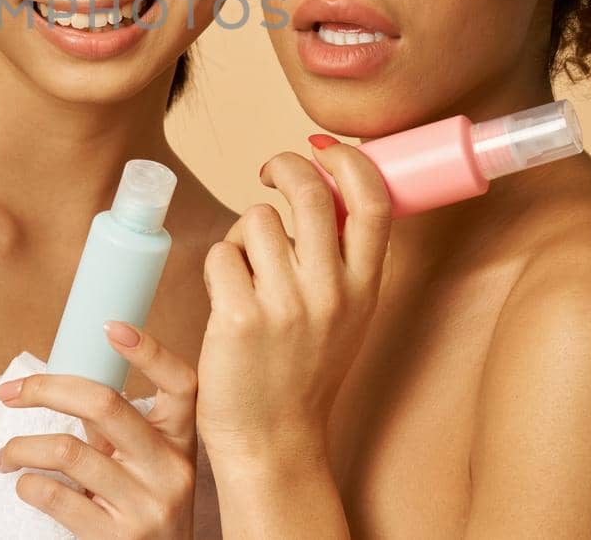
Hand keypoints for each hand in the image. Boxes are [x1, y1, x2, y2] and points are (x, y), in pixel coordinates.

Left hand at [0, 322, 197, 538]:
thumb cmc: (147, 508)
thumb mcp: (149, 465)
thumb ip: (119, 429)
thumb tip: (57, 385)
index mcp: (181, 439)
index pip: (181, 382)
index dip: (150, 351)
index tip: (110, 326)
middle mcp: (171, 468)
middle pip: (105, 404)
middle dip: (44, 388)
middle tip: (9, 391)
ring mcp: (147, 505)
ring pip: (67, 451)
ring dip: (20, 447)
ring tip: (4, 456)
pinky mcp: (119, 538)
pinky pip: (56, 497)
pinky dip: (28, 484)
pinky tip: (24, 484)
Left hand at [195, 137, 391, 461]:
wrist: (274, 440)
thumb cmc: (304, 370)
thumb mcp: (346, 315)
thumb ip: (342, 260)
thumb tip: (327, 186)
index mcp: (365, 289)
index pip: (372, 201)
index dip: (348, 161)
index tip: (323, 151)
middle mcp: (331, 293)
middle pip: (309, 192)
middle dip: (284, 166)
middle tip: (269, 173)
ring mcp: (285, 306)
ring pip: (254, 219)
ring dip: (242, 236)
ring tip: (246, 273)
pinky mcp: (238, 317)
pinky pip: (220, 254)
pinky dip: (218, 267)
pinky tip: (225, 297)